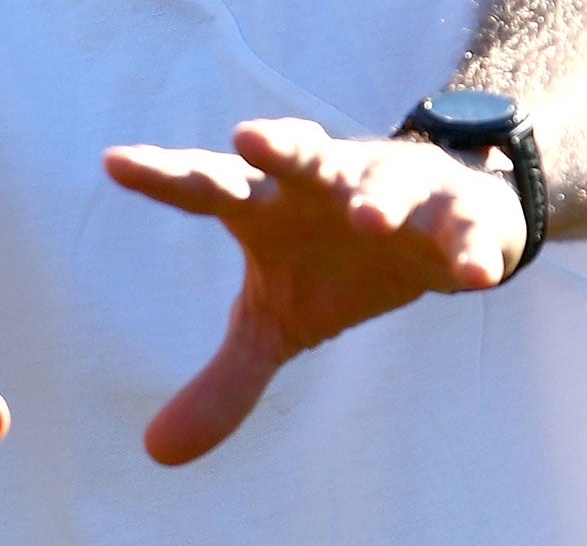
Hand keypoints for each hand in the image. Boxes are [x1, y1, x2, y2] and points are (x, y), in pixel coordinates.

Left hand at [104, 117, 526, 464]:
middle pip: (296, 157)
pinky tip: (472, 276)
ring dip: (376, 199)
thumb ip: (225, 377)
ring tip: (366, 219)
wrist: (437, 220)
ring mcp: (395, 190)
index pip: (210, 187)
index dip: (164, 175)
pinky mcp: (458, 214)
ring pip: (383, 185)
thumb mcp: (278, 322)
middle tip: (245, 135)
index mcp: (271, 206)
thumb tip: (154, 452)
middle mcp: (326, 184)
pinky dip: (469, 249)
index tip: (113, 162)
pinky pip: (464, 230)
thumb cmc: (334, 262)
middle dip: (276, 144)